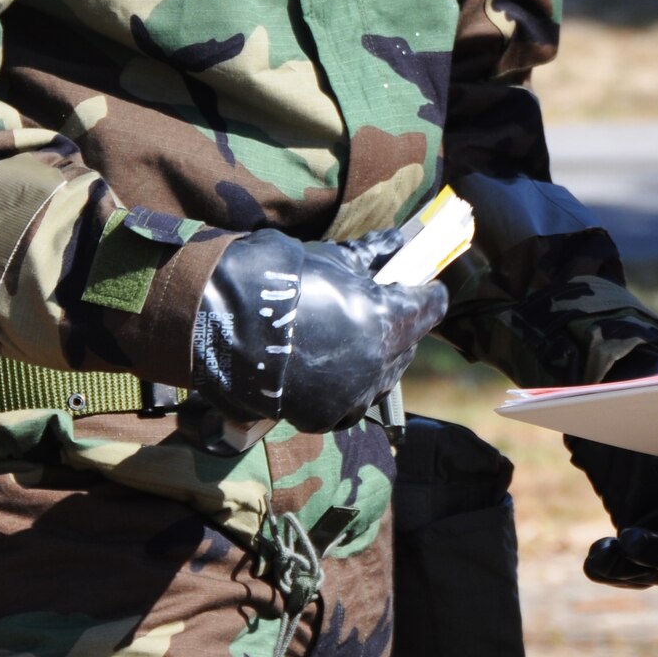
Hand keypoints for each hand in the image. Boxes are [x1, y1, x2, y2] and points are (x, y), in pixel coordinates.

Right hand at [190, 227, 447, 433]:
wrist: (227, 320)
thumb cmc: (284, 281)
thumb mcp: (335, 259)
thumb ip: (375, 254)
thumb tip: (401, 241)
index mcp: (385, 318)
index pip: (431, 307)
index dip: (427, 293)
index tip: (421, 285)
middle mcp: (376, 361)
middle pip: (409, 343)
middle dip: (401, 324)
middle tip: (381, 307)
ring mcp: (353, 393)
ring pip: (385, 376)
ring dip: (379, 356)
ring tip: (356, 338)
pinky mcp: (327, 416)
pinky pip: (355, 402)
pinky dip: (352, 386)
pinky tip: (336, 368)